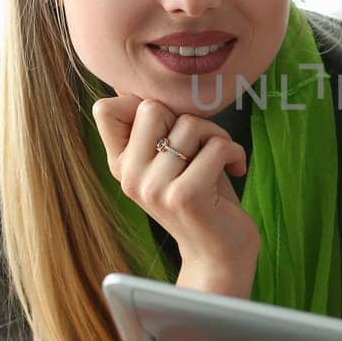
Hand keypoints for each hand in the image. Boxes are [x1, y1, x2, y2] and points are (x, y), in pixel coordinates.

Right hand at [92, 95, 257, 296]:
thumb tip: (130, 85)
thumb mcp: (169, 159)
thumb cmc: (202, 197)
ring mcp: (154, 188)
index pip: (106, 109)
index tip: (169, 128)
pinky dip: (234, 152)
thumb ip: (152, 128)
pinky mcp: (185, 196)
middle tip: (202, 147)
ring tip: (220, 161)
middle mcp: (130, 177)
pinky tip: (235, 169)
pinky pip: (215, 146)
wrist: (218, 254)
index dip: (143, 105)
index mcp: (120, 165)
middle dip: (188, 120)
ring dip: (217, 137)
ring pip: (190, 125)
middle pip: (152, 107)